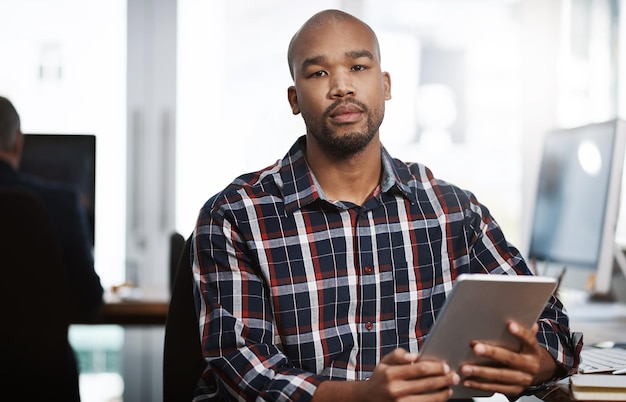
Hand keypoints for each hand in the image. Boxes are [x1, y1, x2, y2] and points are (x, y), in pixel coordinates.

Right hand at [312, 348, 458, 401]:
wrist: (368, 398)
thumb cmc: (380, 378)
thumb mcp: (384, 362)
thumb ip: (399, 355)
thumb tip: (415, 356)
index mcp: (391, 374)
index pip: (418, 369)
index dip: (434, 368)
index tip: (445, 366)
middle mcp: (395, 389)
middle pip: (426, 384)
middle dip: (443, 379)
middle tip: (455, 376)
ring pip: (427, 399)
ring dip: (442, 393)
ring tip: (450, 386)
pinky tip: (442, 396)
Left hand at [459, 321, 557, 397]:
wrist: (539, 373)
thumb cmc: (525, 351)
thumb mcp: (527, 341)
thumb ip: (523, 330)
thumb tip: (520, 314)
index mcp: (533, 350)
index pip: (529, 340)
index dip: (520, 333)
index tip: (510, 325)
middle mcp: (530, 365)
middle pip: (510, 358)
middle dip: (492, 353)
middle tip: (476, 348)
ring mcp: (523, 379)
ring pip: (500, 376)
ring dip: (481, 372)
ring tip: (465, 368)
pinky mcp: (515, 390)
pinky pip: (496, 388)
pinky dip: (480, 385)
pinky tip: (468, 381)